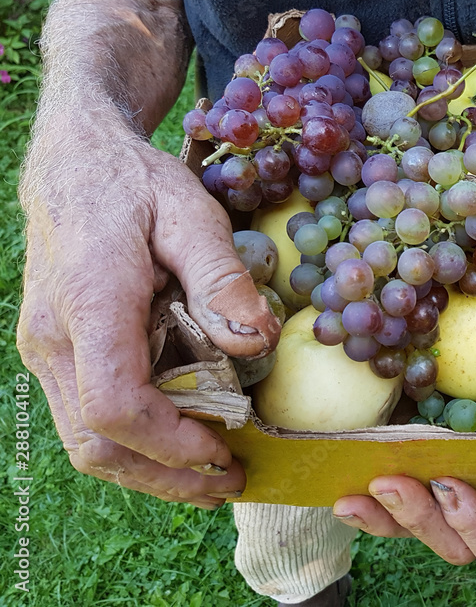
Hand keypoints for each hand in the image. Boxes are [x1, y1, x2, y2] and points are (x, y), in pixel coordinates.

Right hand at [17, 135, 280, 507]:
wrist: (74, 164)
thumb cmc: (135, 183)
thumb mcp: (190, 213)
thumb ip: (223, 278)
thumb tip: (258, 343)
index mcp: (90, 304)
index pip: (115, 404)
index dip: (171, 442)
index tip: (225, 451)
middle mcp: (54, 339)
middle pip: (96, 443)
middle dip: (166, 476)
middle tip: (231, 481)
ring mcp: (47, 349)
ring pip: (86, 441)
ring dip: (150, 470)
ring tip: (213, 475)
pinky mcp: (56, 351)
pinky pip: (87, 417)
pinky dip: (134, 443)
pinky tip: (180, 442)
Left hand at [332, 475, 475, 569]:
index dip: (470, 524)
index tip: (450, 485)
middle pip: (446, 542)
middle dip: (415, 517)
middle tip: (390, 482)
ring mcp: (451, 498)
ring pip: (413, 526)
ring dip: (383, 516)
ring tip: (356, 493)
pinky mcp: (426, 473)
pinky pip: (394, 501)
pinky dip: (369, 501)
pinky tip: (343, 490)